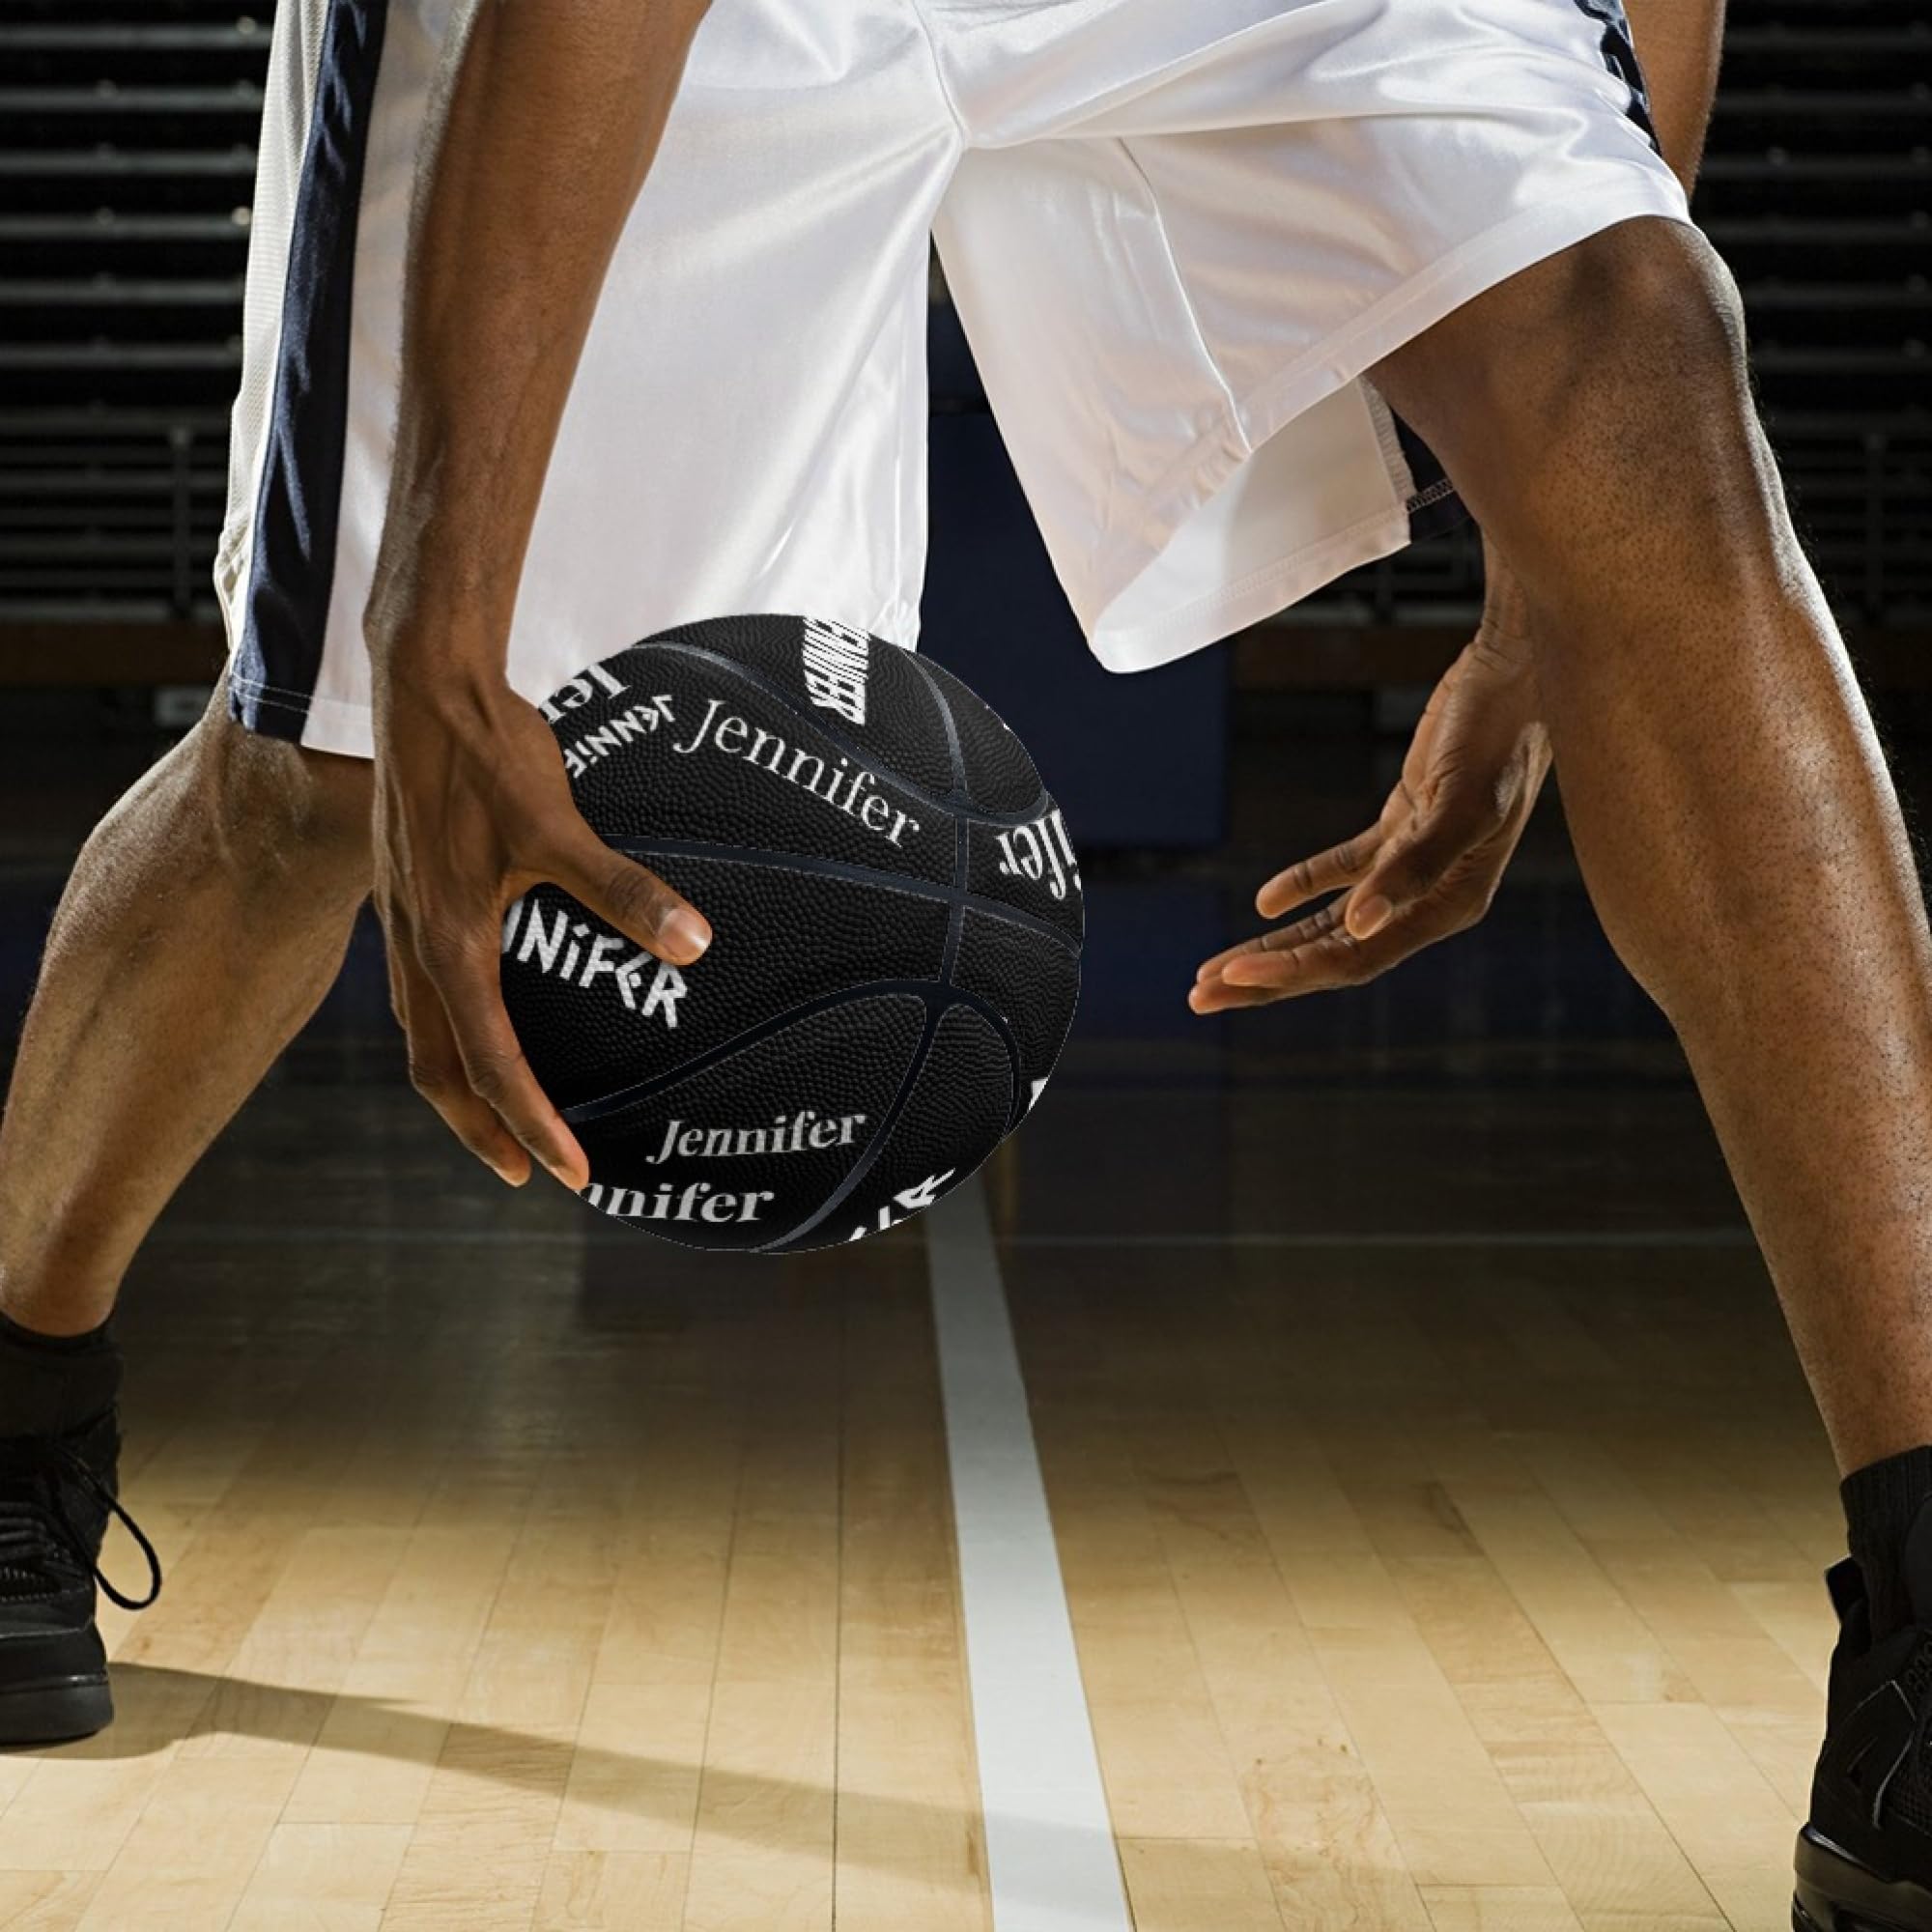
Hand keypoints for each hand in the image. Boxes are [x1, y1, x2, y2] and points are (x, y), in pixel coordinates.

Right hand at [370, 667, 710, 1187]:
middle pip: (439, 1071)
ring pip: (423, 1034)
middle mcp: (417, 943)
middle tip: (532, 1173)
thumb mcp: (557, 822)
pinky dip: (450, 1032)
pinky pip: (421, 993)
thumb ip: (622, 888)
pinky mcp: (410, 896)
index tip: (571, 1174)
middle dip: (483, 1130)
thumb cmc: (488, 752)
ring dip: (462, 1087)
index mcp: (450, 939)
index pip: (491, 1061)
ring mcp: (404, 921)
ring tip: (505, 1120)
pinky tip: (483, 1022)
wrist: (422, 683)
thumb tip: (695, 943)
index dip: (531, 1123)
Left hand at [1191, 608, 1549, 1012]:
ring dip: (1275, 944)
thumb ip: (1413, 867)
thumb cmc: (1501, 734)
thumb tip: (1357, 924)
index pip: (1355, 956)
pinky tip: (1265, 902)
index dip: (1292, 972)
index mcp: (1450, 903)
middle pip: (1335, 952)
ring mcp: (1415, 863)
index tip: (1233, 979)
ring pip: (1332, 921)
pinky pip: (1345, 869)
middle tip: (1201, 996)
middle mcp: (1432, 896)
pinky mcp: (1404, 825)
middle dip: (1268, 976)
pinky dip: (1304, 885)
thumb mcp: (1461, 802)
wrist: (1521, 672)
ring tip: (1215, 969)